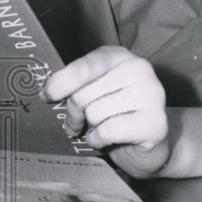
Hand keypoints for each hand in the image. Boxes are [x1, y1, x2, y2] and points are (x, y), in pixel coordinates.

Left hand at [42, 46, 169, 177]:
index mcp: (120, 56)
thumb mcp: (94, 91)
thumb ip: (76, 84)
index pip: (84, 67)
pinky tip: (106, 141)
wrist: (150, 145)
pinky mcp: (155, 123)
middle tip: (75, 124)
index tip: (46, 97)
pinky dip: (98, 141)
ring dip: (89, 128)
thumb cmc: (115, 114)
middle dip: (73, 113)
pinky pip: (107, 131)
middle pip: (83, 93)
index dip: (60, 83)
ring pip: (94, 114)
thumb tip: (47, 91)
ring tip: (98, 130)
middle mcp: (139, 69)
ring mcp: (151, 95)